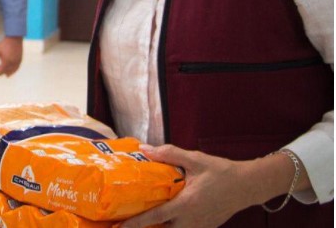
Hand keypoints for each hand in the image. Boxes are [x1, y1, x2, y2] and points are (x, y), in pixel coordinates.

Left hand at [0, 36, 22, 75]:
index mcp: (6, 63)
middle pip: (4, 73)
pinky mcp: (20, 61)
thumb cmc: (4, 44)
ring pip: (10, 72)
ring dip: (4, 71)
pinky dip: (11, 70)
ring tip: (0, 66)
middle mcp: (12, 65)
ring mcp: (17, 63)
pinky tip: (7, 66)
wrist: (14, 38)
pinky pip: (15, 69)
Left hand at [121, 144, 256, 227]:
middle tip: (126, 223)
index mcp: (186, 205)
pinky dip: (172, 226)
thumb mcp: (195, 159)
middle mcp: (191, 221)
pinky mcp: (206, 227)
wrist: (248, 185)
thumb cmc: (221, 172)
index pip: (155, 218)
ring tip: (143, 221)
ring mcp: (200, 226)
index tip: (120, 226)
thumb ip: (169, 154)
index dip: (136, 223)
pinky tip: (165, 219)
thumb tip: (145, 149)